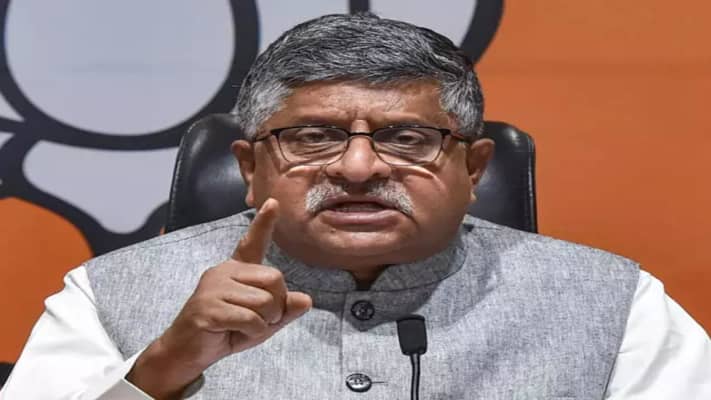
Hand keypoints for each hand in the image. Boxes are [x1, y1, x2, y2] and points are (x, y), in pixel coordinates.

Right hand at [127, 199, 312, 398]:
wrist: (188, 352)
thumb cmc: (226, 332)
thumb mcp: (262, 322)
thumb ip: (284, 310)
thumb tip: (306, 299)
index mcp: (236, 269)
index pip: (252, 242)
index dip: (264, 223)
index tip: (274, 203)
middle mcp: (224, 271)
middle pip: (275, 278)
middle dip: (277, 305)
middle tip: (262, 320)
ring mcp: (214, 288)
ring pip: (264, 301)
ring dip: (264, 322)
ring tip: (245, 328)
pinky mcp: (208, 308)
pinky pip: (250, 319)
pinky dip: (252, 332)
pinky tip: (236, 333)